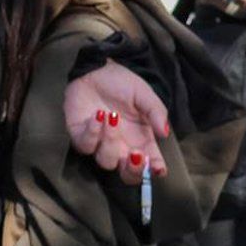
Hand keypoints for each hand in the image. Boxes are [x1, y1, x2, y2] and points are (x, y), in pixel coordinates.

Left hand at [64, 62, 169, 184]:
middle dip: (133, 170)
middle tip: (136, 154)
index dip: (155, 170)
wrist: (96, 70)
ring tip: (112, 116)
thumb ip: (156, 113)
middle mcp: (121, 147)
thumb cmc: (122, 84)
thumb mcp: (144, 95)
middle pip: (127, 175)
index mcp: (141, 140)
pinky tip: (98, 115)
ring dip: (110, 141)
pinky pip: (85, 146)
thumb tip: (165, 133)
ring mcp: (100, 144)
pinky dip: (92, 132)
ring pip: (105, 161)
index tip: (158, 168)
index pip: (150, 163)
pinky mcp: (80, 136)